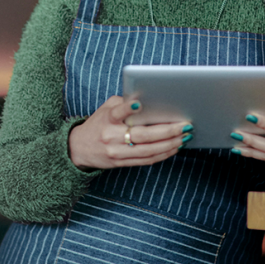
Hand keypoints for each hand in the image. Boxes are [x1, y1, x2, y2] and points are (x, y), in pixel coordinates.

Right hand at [68, 95, 192, 170]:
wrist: (78, 148)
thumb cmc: (98, 123)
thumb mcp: (105, 109)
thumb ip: (123, 104)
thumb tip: (148, 100)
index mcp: (107, 119)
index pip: (117, 112)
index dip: (128, 108)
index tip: (139, 103)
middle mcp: (111, 137)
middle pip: (142, 135)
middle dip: (167, 131)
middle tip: (185, 125)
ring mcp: (116, 152)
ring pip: (148, 151)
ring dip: (170, 144)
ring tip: (185, 137)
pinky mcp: (121, 163)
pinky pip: (146, 160)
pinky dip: (162, 154)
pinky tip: (174, 147)